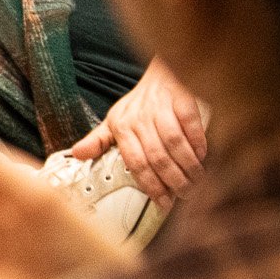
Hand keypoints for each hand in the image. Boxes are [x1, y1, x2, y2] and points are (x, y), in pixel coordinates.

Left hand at [69, 57, 206, 204]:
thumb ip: (97, 141)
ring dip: (188, 165)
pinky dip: (198, 141)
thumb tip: (76, 155)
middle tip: (185, 194)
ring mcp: (161, 107)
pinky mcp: (181, 98)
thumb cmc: (137, 105)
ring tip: (196, 180)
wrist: (160, 75)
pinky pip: (190, 123)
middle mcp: (139, 117)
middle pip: (157, 156)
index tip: (163, 203)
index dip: (151, 185)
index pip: (135, 163)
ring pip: (174, 142)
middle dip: (173, 180)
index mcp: (121, 127)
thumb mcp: (113, 121)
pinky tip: (203, 155)